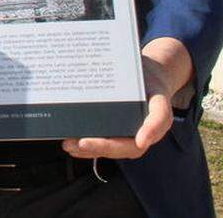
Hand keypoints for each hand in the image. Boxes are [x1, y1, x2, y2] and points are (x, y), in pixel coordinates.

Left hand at [62, 37, 191, 159]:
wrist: (147, 78)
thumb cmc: (148, 82)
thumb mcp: (152, 81)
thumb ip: (148, 93)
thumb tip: (132, 102)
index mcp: (159, 114)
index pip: (156, 123)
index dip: (150, 132)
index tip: (141, 141)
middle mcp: (145, 130)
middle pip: (127, 145)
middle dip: (104, 146)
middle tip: (82, 143)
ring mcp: (129, 134)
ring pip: (113, 148)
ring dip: (90, 150)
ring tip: (69, 145)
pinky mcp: (115, 133)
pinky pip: (103, 143)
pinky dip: (86, 147)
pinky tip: (70, 144)